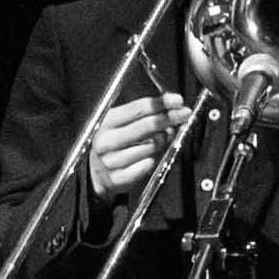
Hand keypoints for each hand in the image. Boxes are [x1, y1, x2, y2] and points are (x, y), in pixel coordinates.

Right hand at [81, 84, 183, 198]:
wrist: (95, 172)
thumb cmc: (113, 144)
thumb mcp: (121, 123)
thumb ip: (143, 115)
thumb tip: (170, 108)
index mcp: (106, 122)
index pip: (137, 108)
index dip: (160, 103)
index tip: (176, 100)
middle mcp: (106, 140)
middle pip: (145, 126)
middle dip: (168, 118)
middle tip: (183, 114)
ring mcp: (111, 160)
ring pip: (149, 147)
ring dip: (163, 140)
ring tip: (165, 136)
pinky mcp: (117, 178)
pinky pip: (146, 166)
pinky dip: (153, 160)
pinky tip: (152, 156)